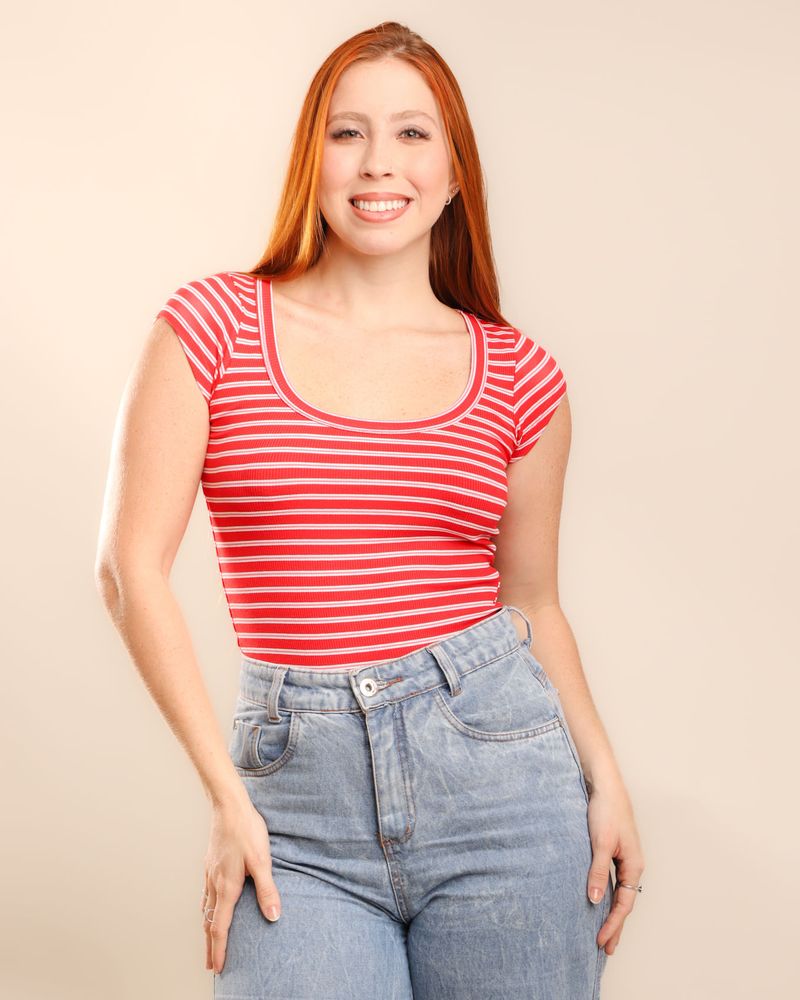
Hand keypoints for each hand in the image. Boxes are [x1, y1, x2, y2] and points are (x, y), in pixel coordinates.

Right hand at [202, 799, 281, 973]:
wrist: (228, 807)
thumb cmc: (247, 830)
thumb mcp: (262, 860)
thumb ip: (267, 889)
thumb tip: (274, 915)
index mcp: (227, 887)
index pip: (220, 927)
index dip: (219, 949)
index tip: (218, 967)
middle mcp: (215, 883)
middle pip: (209, 922)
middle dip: (209, 946)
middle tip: (210, 964)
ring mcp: (209, 873)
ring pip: (205, 908)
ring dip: (206, 928)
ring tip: (209, 940)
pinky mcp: (210, 863)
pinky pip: (205, 893)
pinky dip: (206, 909)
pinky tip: (210, 905)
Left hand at [585, 778, 644, 955]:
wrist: (605, 785)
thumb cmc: (606, 810)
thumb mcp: (600, 843)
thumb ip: (597, 871)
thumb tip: (594, 900)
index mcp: (634, 866)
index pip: (624, 904)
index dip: (612, 924)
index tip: (601, 942)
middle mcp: (632, 866)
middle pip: (624, 903)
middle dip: (615, 926)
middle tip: (606, 950)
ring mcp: (624, 859)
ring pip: (618, 893)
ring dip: (610, 912)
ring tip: (603, 933)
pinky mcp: (614, 852)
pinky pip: (612, 881)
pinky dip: (606, 895)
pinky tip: (598, 902)